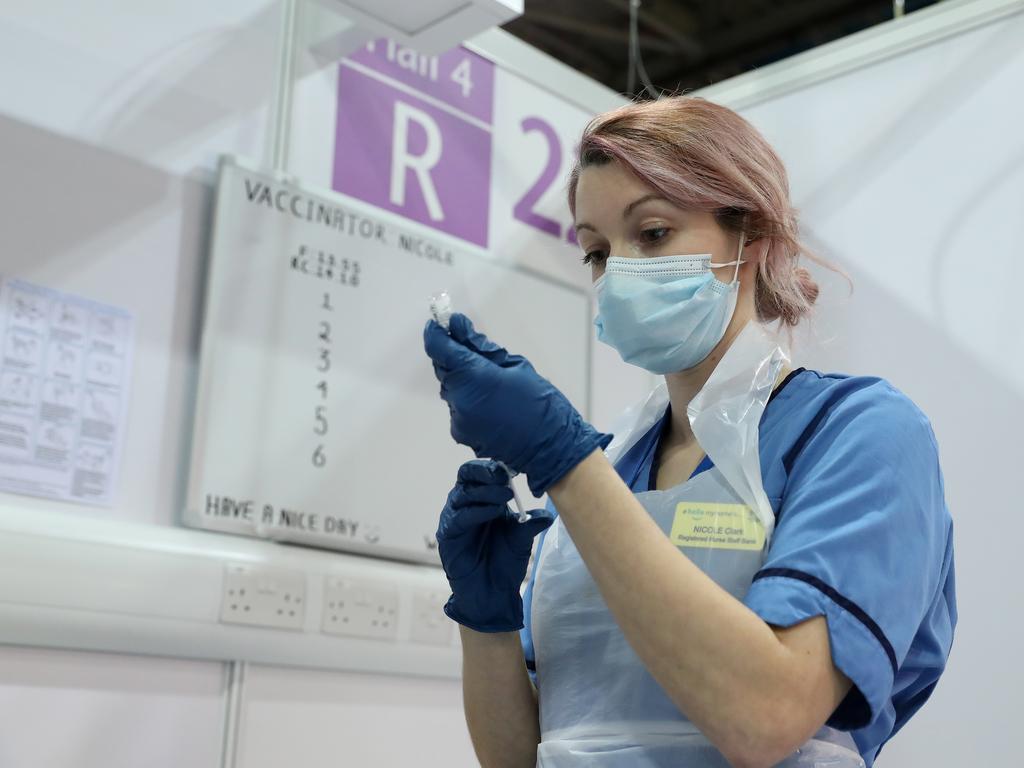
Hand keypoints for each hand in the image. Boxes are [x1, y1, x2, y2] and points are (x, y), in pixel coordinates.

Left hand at [423, 313, 610, 495]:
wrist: (551, 447)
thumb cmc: (540, 403)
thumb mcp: (516, 366)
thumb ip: (482, 347)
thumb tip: (458, 327)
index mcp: (473, 377)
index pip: (440, 348)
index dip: (437, 333)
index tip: (439, 323)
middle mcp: (459, 399)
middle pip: (444, 369)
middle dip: (454, 357)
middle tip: (472, 348)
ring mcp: (458, 418)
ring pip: (452, 389)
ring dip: (463, 380)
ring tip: (491, 382)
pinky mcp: (462, 433)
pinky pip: (459, 408)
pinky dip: (469, 400)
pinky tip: (491, 403)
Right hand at [438, 460, 554, 632]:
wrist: (493, 593)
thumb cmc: (505, 561)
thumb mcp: (522, 537)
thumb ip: (531, 523)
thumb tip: (548, 514)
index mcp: (483, 498)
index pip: (482, 471)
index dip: (495, 466)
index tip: (515, 464)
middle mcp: (466, 503)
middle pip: (467, 475)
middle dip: (484, 471)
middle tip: (504, 474)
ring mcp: (455, 518)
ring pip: (463, 494)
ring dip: (485, 492)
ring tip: (506, 495)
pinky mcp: (447, 535)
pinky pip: (458, 518)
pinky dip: (476, 512)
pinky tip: (493, 512)